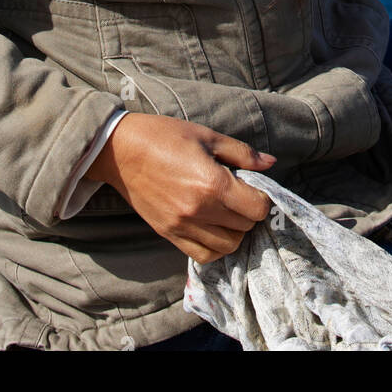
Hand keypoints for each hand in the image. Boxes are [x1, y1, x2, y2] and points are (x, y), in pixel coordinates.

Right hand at [86, 113, 275, 263]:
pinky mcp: (169, 234)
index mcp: (212, 183)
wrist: (121, 150)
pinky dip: (215, 246)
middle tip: (240, 194)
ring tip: (227, 211)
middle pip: (245, 227)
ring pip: (228, 246)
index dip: (262, 197)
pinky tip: (213, 227)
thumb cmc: (165, 136)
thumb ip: (242, 153)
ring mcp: (183, 226)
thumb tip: (271, 163)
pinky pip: (203, 255)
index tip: (254, 186)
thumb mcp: (207, 136)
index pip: (257, 208)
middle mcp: (199, 211)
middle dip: (249, 212)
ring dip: (235, 231)